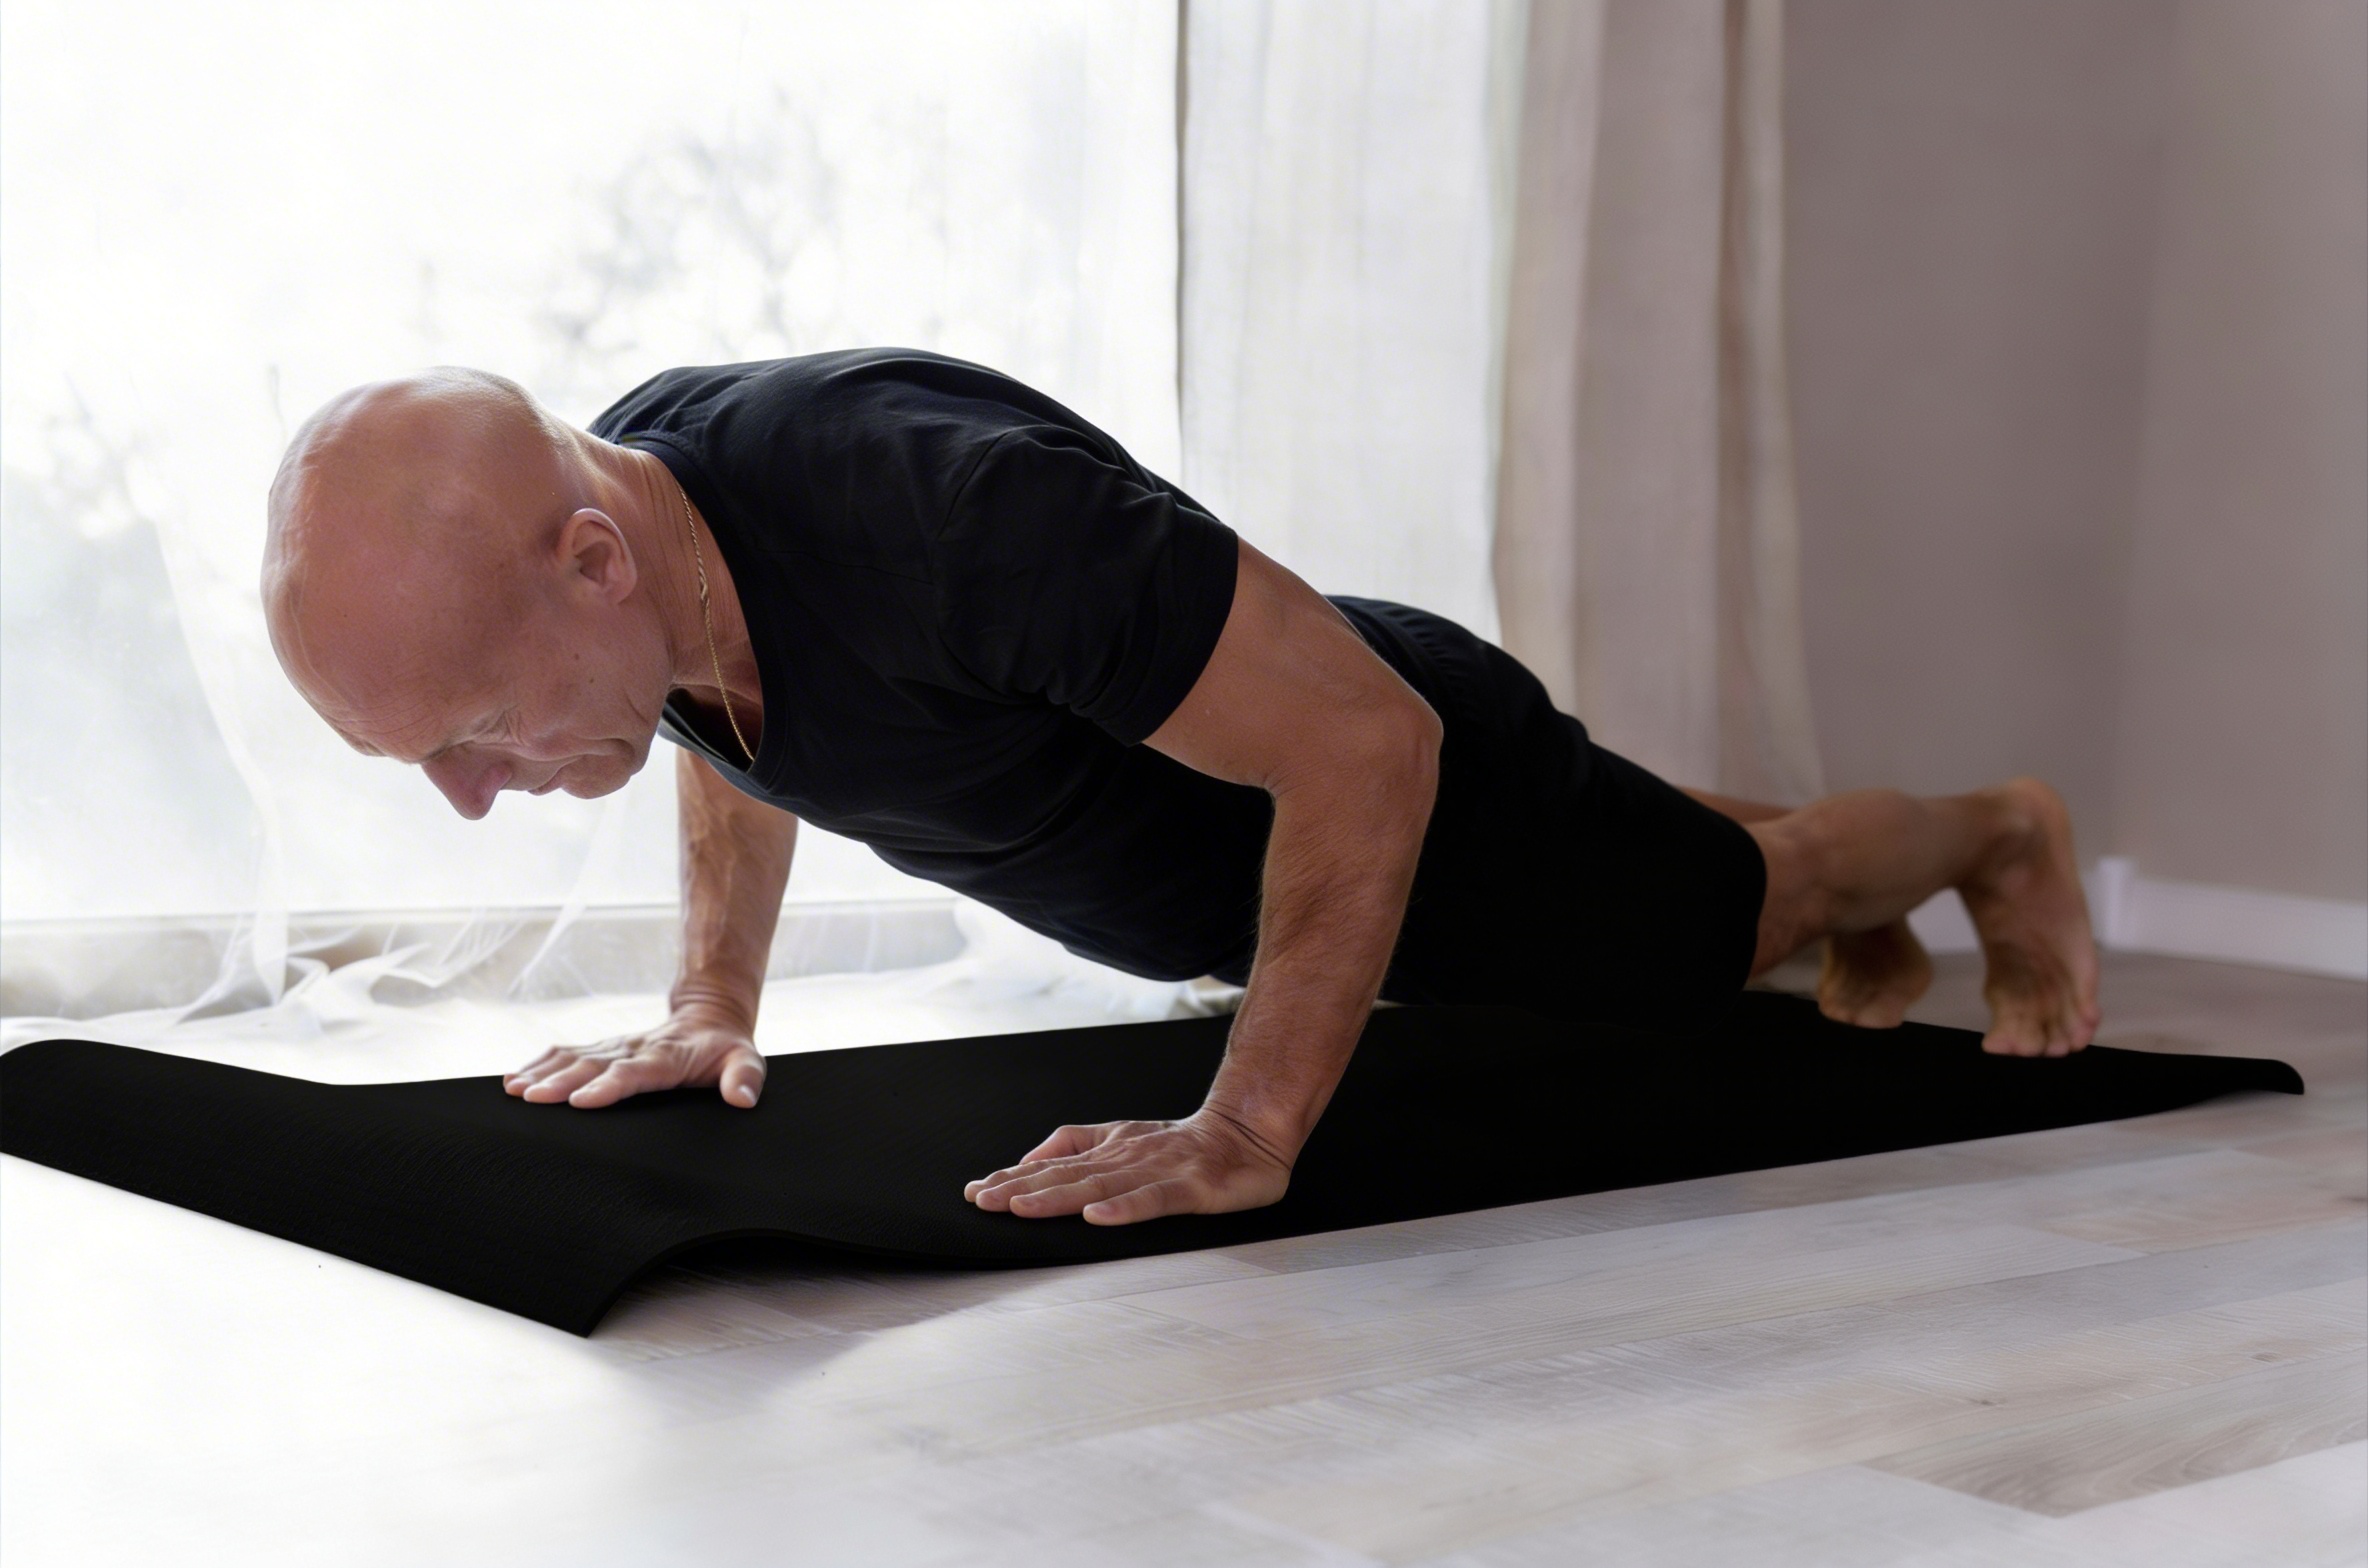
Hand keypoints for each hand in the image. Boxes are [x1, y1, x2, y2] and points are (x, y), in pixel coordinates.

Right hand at [503, 1001, 764, 1109]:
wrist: (709, 1016)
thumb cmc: (725, 1048)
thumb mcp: (746, 1060)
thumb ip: (745, 1078)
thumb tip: (743, 1100)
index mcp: (667, 1056)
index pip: (634, 1072)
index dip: (609, 1085)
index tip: (582, 1101)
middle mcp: (634, 1049)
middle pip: (593, 1066)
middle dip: (561, 1082)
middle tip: (532, 1098)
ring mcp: (615, 1047)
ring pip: (573, 1059)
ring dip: (542, 1074)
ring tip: (514, 1091)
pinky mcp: (602, 1049)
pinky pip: (565, 1054)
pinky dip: (538, 1065)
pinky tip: (513, 1080)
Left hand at [963, 1108, 1294, 1225]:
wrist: (1248, 1131)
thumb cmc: (1186, 1143)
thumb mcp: (1123, 1136)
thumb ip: (1077, 1143)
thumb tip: (1029, 1160)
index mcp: (1110, 1149)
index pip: (1053, 1166)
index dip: (1013, 1179)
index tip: (977, 1193)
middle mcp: (1127, 1157)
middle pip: (1067, 1176)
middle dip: (1021, 1190)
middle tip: (984, 1203)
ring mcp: (1157, 1171)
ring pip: (1101, 1186)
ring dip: (1059, 1198)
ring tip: (1023, 1207)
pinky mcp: (1191, 1187)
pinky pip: (1154, 1199)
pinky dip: (1125, 1208)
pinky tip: (1099, 1217)